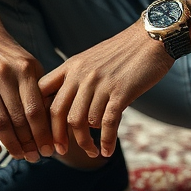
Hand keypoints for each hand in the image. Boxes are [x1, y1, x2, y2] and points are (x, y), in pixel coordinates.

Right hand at [0, 29, 53, 162]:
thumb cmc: (8, 54)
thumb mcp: (28, 63)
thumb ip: (39, 88)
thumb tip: (54, 122)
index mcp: (25, 69)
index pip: (36, 109)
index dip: (43, 133)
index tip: (50, 150)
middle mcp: (4, 75)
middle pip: (18, 118)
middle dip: (29, 142)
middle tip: (36, 157)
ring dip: (10, 144)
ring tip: (20, 156)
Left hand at [38, 22, 173, 158]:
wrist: (151, 38)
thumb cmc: (123, 51)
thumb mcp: (91, 58)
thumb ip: (77, 78)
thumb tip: (68, 106)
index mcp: (72, 66)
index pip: (43, 92)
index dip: (40, 114)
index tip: (44, 131)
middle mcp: (82, 74)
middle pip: (59, 112)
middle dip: (58, 136)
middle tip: (61, 151)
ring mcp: (101, 83)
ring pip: (83, 122)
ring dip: (86, 142)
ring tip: (92, 152)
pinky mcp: (121, 92)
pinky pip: (107, 123)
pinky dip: (105, 141)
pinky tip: (107, 151)